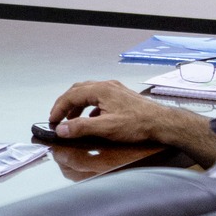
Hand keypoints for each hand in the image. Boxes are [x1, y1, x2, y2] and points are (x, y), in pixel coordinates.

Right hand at [48, 79, 215, 164]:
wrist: (163, 123)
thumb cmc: (138, 124)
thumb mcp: (106, 128)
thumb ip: (81, 128)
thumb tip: (62, 129)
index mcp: (101, 90)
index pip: (71, 95)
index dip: (58, 108)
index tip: (52, 120)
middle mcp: (107, 86)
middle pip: (78, 90)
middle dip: (65, 104)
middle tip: (58, 117)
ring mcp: (115, 90)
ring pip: (88, 93)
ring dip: (77, 105)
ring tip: (71, 120)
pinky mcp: (122, 97)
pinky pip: (99, 98)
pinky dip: (89, 107)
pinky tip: (91, 119)